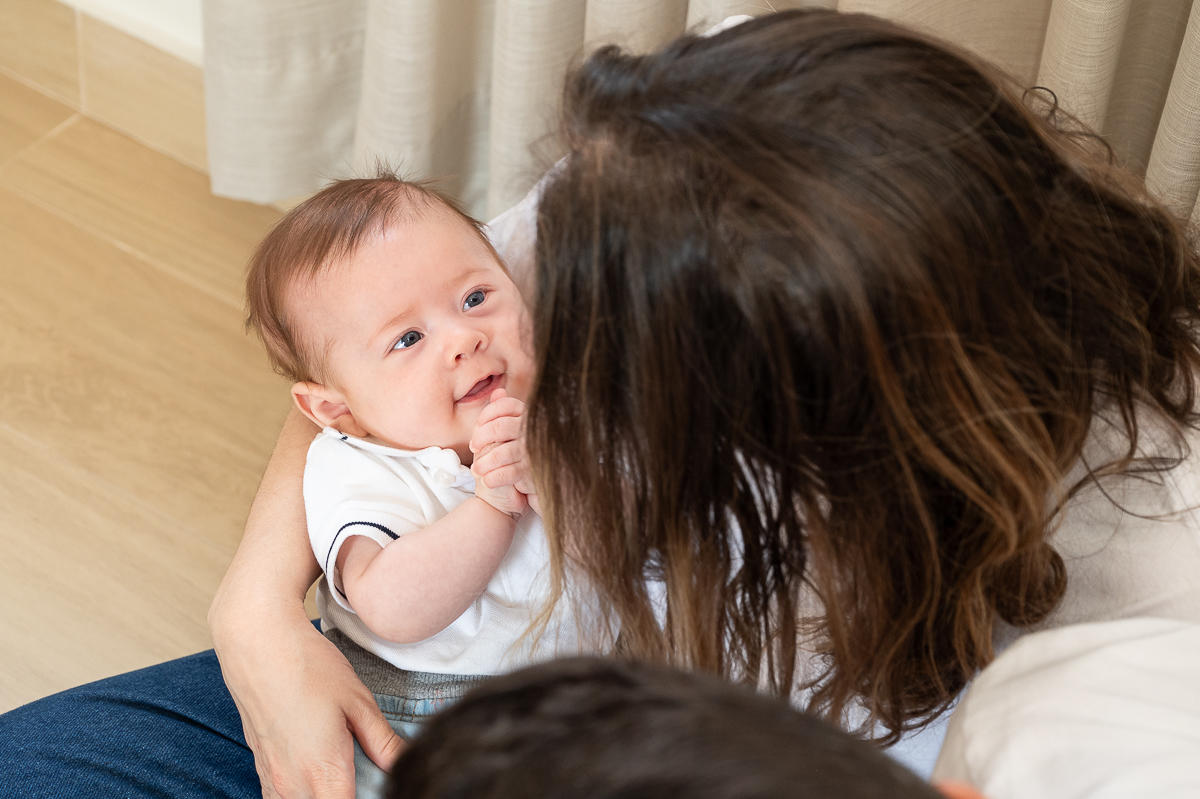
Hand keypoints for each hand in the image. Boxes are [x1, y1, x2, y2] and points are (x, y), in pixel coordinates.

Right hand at [213, 604, 403, 797]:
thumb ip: (383, 742)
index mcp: (324, 773)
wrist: (259, 645)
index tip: (384, 790)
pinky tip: (317, 777)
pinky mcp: (262, 771)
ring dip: (323, 797)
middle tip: (366, 781)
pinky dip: (302, 796)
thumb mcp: (358, 701)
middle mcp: (293, 786)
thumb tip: (405, 764)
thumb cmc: (309, 668)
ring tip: (342, 778)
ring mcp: (273, 781)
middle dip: (349, 798)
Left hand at [470, 389, 540, 514]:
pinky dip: (494, 478)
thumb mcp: (515, 433)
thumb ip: (505, 414)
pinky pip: (509, 473)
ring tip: (477, 470)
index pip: (505, 405)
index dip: (487, 415)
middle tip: (474, 448)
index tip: (477, 429)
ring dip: (484, 462)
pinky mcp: (535, 472)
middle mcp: (535, 430)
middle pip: (500, 426)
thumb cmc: (526, 456)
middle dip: (481, 438)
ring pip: (502, 452)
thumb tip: (498, 392)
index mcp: (530, 416)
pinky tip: (488, 481)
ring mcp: (536, 451)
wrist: (549, 486)